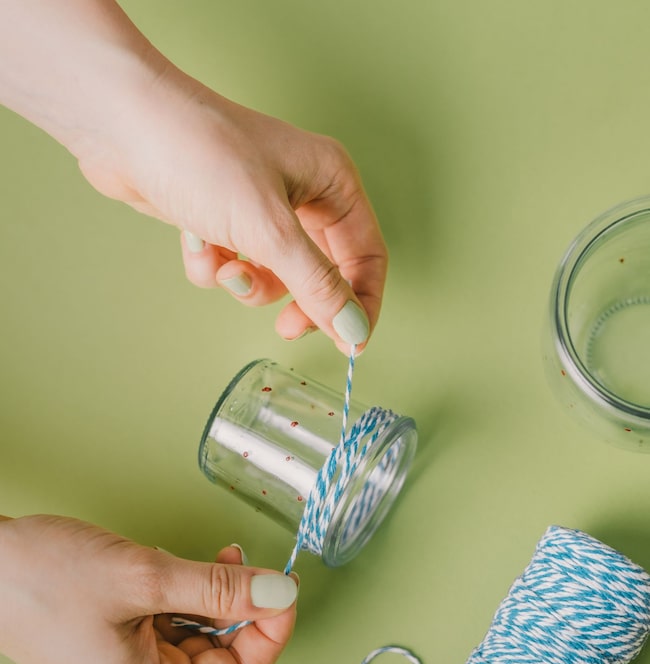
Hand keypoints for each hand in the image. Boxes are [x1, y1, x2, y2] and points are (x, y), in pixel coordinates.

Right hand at [0, 515, 297, 663]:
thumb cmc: (44, 578)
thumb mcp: (145, 576)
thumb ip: (218, 587)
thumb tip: (278, 593)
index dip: (272, 629)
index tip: (283, 587)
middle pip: (221, 654)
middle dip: (240, 606)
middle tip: (244, 562)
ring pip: (196, 635)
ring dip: (211, 596)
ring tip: (204, 559)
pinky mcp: (113, 644)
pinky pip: (167, 625)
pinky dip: (182, 596)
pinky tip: (173, 568)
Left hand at [79, 65, 385, 350]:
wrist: (118, 125)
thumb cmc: (199, 154)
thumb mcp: (269, 230)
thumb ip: (317, 285)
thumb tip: (353, 330)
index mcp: (331, 182)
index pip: (367, 257)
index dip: (361, 304)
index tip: (349, 345)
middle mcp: (302, 193)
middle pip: (321, 272)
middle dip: (297, 300)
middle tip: (286, 327)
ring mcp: (260, 206)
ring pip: (273, 276)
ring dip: (245, 284)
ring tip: (223, 269)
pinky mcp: (222, 218)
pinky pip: (232, 264)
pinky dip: (211, 265)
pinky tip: (193, 242)